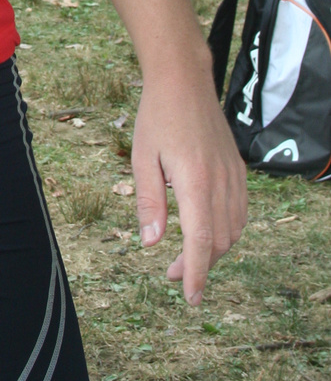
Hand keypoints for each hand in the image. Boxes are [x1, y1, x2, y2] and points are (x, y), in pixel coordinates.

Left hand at [131, 62, 246, 305]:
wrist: (184, 82)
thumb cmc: (157, 117)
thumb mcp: (142, 158)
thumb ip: (149, 202)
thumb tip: (153, 244)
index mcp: (195, 181)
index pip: (202, 241)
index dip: (196, 274)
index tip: (190, 298)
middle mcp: (221, 182)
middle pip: (220, 242)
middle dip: (200, 266)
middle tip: (173, 275)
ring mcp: (234, 176)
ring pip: (233, 230)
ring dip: (214, 251)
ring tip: (187, 258)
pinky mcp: (239, 170)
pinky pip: (240, 212)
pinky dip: (227, 232)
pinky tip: (208, 232)